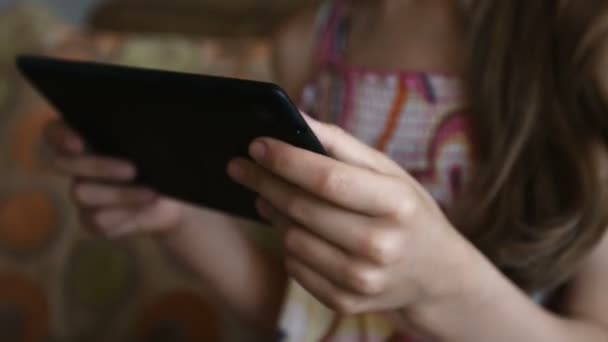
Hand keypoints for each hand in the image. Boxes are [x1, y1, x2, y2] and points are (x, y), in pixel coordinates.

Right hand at [43, 120, 185, 237]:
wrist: (179, 197)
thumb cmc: (166, 159)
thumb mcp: (157, 140)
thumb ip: (140, 128)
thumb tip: (139, 120)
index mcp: (86, 136)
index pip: (54, 131)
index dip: (60, 136)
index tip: (79, 143)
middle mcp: (77, 165)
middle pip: (64, 163)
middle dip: (100, 166)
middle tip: (133, 170)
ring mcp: (83, 194)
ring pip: (81, 194)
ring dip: (120, 195)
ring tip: (151, 194)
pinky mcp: (93, 220)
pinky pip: (97, 221)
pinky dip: (125, 216)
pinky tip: (145, 208)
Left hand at [228, 116, 473, 313]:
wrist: (434, 272)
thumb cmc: (406, 210)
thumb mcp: (389, 172)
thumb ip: (341, 144)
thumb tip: (295, 118)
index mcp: (396, 204)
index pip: (327, 179)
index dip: (286, 160)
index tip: (256, 145)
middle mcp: (381, 246)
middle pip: (303, 209)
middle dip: (264, 183)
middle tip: (240, 167)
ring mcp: (363, 280)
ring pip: (292, 240)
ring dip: (272, 213)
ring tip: (267, 196)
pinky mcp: (346, 302)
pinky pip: (296, 268)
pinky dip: (288, 245)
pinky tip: (292, 228)